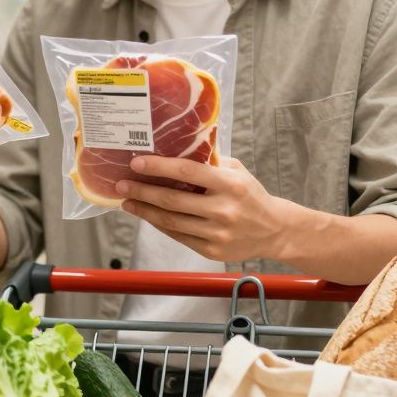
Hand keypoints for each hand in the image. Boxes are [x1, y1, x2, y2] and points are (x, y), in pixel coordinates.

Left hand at [117, 156, 291, 262]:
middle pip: (173, 200)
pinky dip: (159, 225)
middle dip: (143, 191)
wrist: (275, 230)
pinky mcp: (211, 251)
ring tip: (127, 201)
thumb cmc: (251, 194)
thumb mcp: (237, 171)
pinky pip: (178, 236)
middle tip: (121, 184)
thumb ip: (210, 161)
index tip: (137, 163)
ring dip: (144, 211)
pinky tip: (147, 215)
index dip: (159, 167)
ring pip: (171, 222)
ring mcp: (217, 233)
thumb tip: (176, 146)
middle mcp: (223, 210)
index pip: (188, 172)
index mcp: (230, 185)